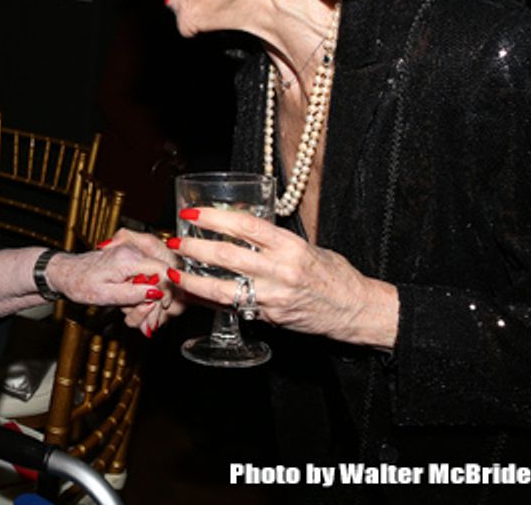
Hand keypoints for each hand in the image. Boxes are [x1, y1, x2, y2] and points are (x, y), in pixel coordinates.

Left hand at [47, 237, 170, 309]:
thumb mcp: (106, 295)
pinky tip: (131, 308)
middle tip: (143, 322)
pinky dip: (141, 296)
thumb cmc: (80, 283)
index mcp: (127, 258)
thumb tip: (158, 292)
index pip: (162, 270)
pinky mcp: (130, 261)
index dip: (167, 289)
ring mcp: (131, 255)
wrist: (66, 274)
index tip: (162, 305)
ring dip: (147, 302)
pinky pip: (145, 279)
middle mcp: (132, 252)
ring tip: (131, 317)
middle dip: (155, 302)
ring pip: (153, 280)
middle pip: (160, 277)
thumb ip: (133, 293)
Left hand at [166, 208, 398, 349]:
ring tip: (174, 272)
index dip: (215, 217)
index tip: (193, 213)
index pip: (245, 225)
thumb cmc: (333, 274)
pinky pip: (234, 307)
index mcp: (290, 245)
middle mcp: (280, 270)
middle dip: (195, 247)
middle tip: (175, 241)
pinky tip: (194, 294)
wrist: (355, 308)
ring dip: (194, 279)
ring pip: (223, 287)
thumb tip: (239, 228)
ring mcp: (273, 296)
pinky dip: (211, 300)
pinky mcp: (270, 317)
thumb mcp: (306, 247)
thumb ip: (274, 240)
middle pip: (227, 255)